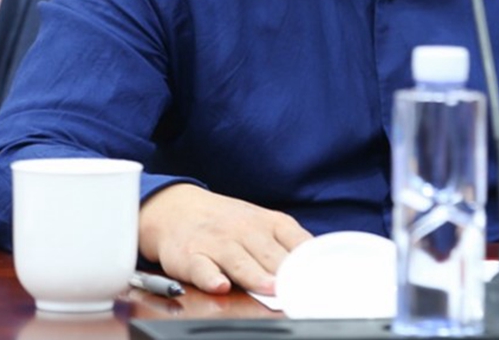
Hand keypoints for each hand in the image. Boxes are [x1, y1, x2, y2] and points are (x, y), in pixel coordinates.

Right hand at [139, 183, 311, 294]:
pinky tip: (219, 286)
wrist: (176, 208)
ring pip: (240, 261)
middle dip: (286, 272)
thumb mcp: (262, 224)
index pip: (295, 240)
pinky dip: (210, 277)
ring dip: (256, 275)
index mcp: (268, 223)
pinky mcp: (191, 256)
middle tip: (301, 290)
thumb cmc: (227, 222)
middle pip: (270, 254)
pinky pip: (202, 268)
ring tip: (270, 289)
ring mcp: (217, 243)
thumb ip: (287, 245)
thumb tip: (317, 270)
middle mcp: (244, 230)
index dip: (310, 260)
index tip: (322, 277)